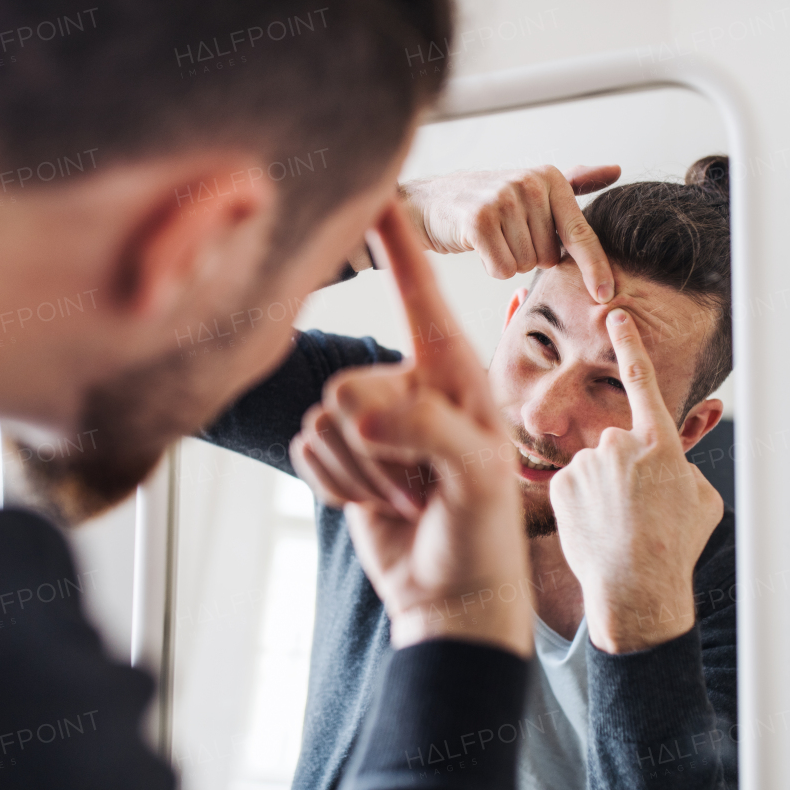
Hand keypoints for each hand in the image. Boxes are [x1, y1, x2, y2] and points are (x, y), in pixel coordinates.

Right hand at [290, 203, 531, 657]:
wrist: (452, 598)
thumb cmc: (482, 536)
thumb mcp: (475, 479)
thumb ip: (422, 430)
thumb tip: (347, 406)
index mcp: (453, 372)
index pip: (418, 292)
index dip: (396, 242)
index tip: (375, 190)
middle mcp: (409, 385)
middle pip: (348, 383)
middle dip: (378, 448)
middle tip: (424, 486)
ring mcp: (372, 420)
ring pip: (323, 421)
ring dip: (361, 473)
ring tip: (410, 498)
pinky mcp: (342, 454)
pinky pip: (307, 450)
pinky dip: (337, 486)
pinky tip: (379, 504)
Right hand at [399, 164, 620, 302]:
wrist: (429, 202)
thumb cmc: (487, 201)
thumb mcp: (532, 187)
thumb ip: (575, 182)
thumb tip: (616, 170)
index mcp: (550, 178)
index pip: (580, 233)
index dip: (595, 267)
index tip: (606, 295)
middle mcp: (529, 184)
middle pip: (548, 257)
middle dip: (529, 255)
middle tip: (507, 234)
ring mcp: (503, 200)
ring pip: (524, 265)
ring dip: (508, 260)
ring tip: (491, 237)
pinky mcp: (478, 221)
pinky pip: (501, 268)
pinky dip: (490, 266)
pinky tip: (478, 246)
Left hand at [550, 309, 724, 653]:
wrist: (636, 588)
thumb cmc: (675, 547)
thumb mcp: (701, 500)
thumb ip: (681, 467)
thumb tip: (666, 463)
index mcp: (660, 444)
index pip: (643, 381)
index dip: (630, 344)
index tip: (616, 315)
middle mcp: (619, 444)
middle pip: (618, 445)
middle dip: (625, 472)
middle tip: (639, 512)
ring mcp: (587, 464)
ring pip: (594, 469)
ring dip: (604, 491)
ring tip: (619, 527)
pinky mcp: (561, 484)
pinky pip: (572, 486)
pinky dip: (582, 505)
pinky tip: (597, 529)